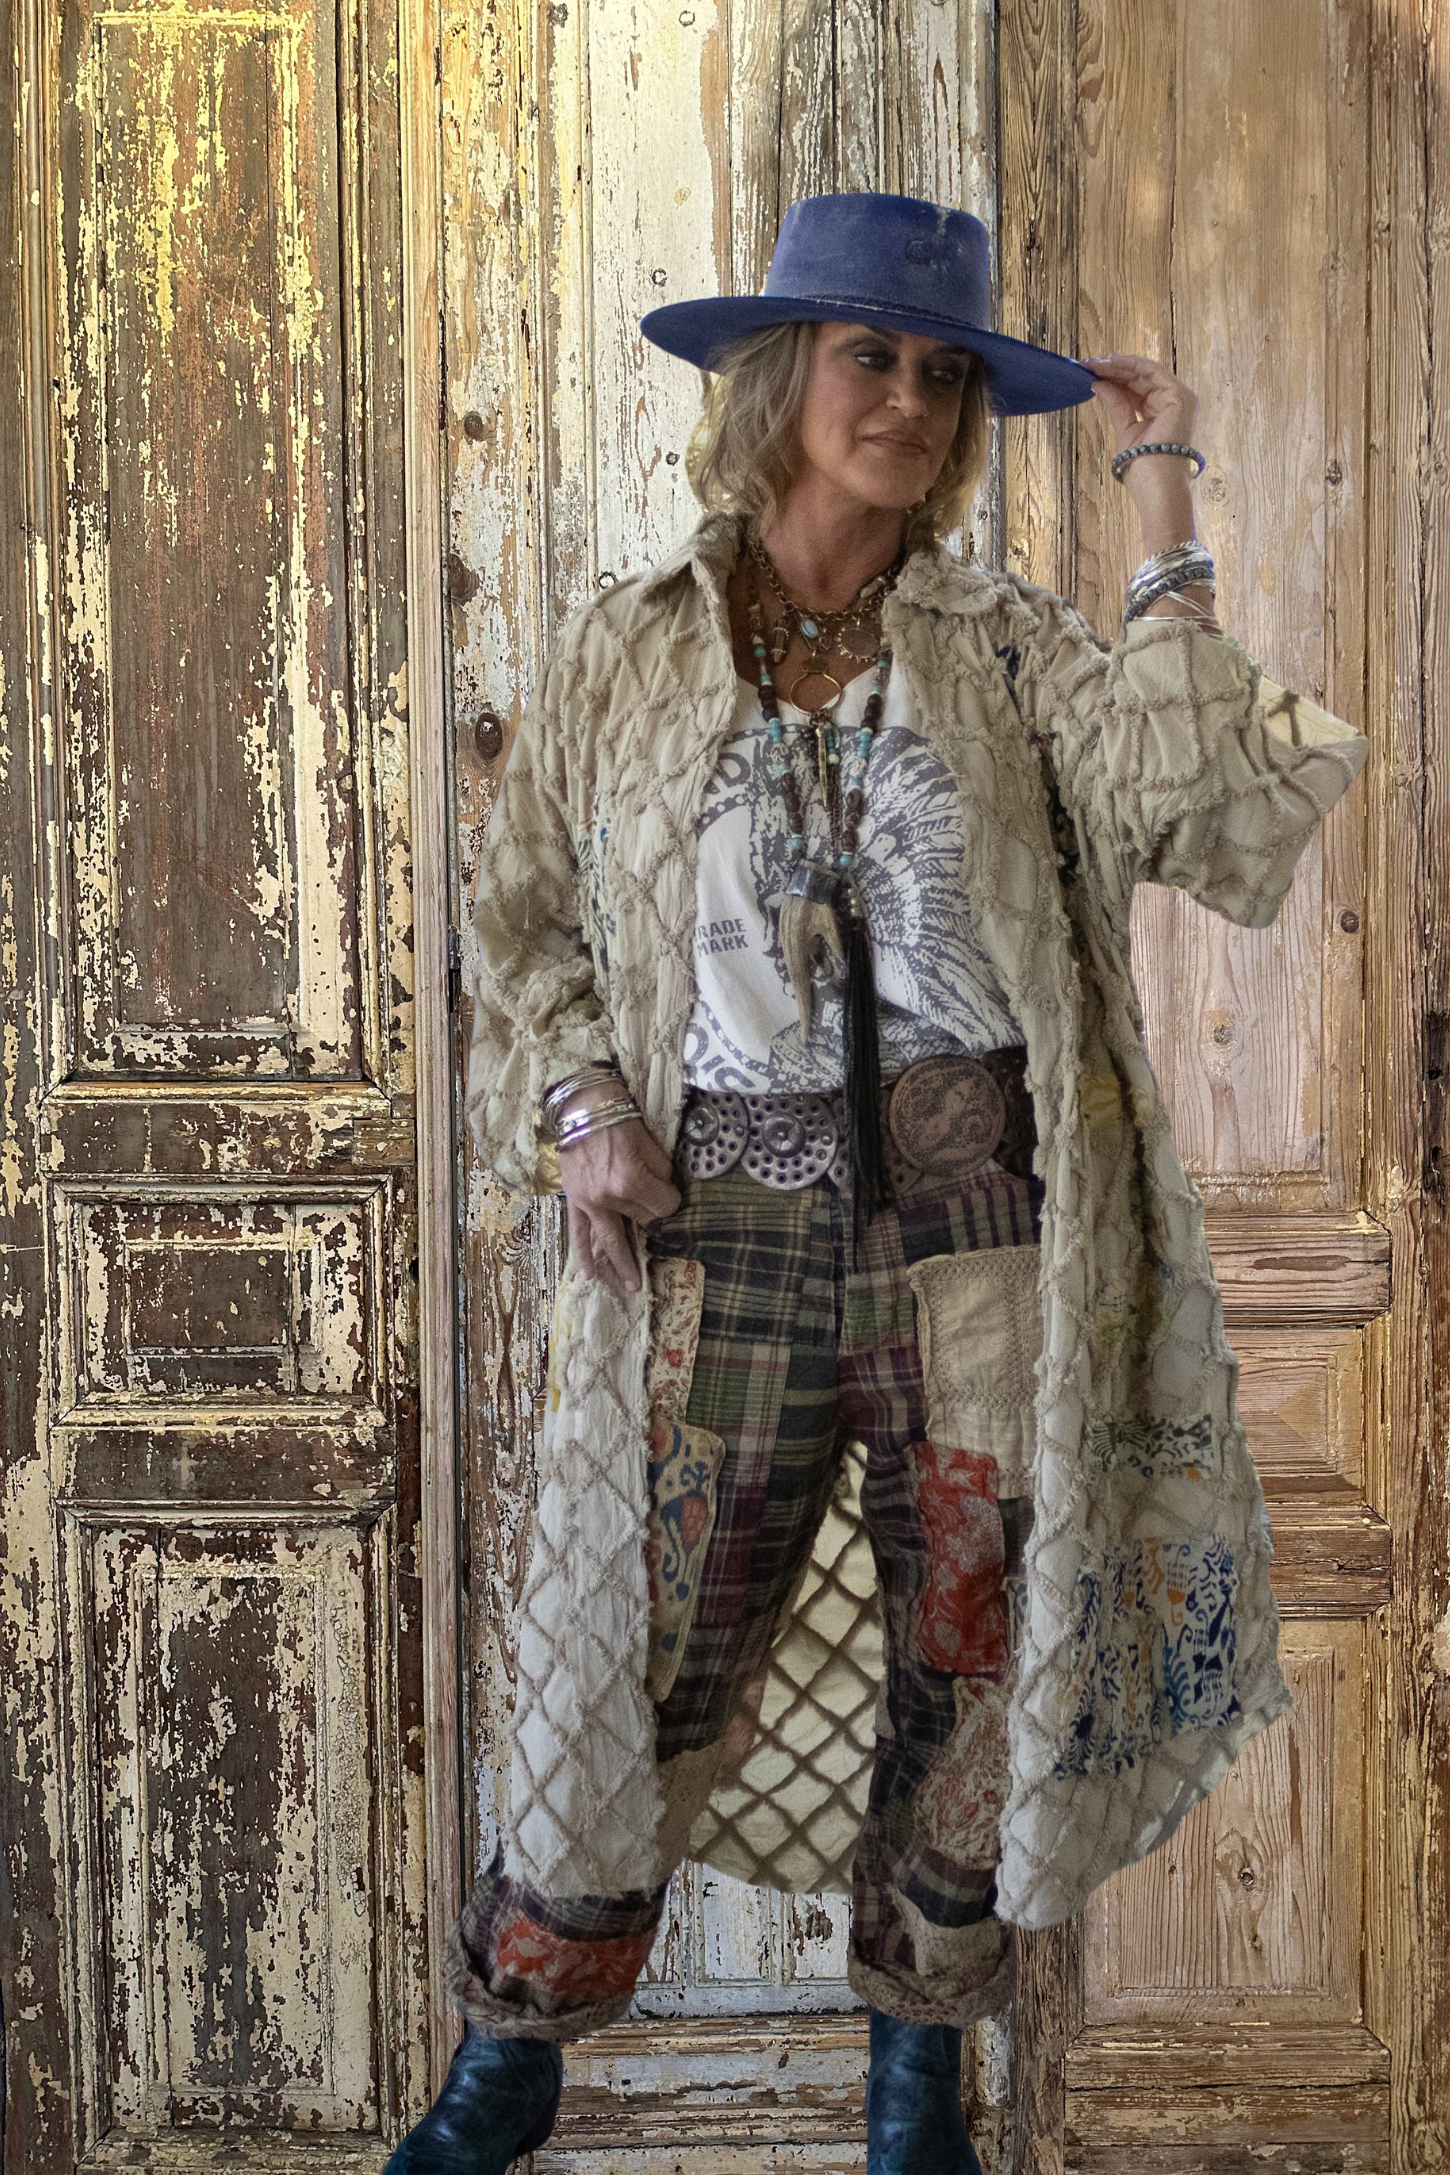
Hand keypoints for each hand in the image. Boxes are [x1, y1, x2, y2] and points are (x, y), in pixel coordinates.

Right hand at [560, 1117, 681, 1296]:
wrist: (581, 1105)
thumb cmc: (620, 1117)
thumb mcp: (651, 1141)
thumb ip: (661, 1171)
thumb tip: (665, 1191)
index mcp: (632, 1181)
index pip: (664, 1205)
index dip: (672, 1200)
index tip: (671, 1192)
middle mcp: (611, 1198)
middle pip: (642, 1221)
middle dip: (654, 1225)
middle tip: (662, 1235)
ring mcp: (590, 1202)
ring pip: (609, 1239)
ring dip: (621, 1263)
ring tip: (630, 1286)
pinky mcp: (575, 1200)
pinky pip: (577, 1233)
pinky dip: (581, 1255)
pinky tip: (586, 1277)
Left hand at [1081, 351, 1204, 567]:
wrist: (1157, 488)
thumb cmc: (1143, 470)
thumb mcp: (1125, 430)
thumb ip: (1117, 405)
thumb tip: (1098, 385)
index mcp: (1164, 412)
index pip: (1137, 389)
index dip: (1115, 378)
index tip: (1091, 372)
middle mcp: (1173, 402)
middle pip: (1140, 378)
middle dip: (1113, 369)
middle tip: (1088, 363)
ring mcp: (1179, 398)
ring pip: (1145, 372)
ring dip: (1118, 365)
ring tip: (1093, 363)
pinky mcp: (1179, 396)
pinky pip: (1152, 372)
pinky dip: (1131, 365)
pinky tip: (1110, 363)